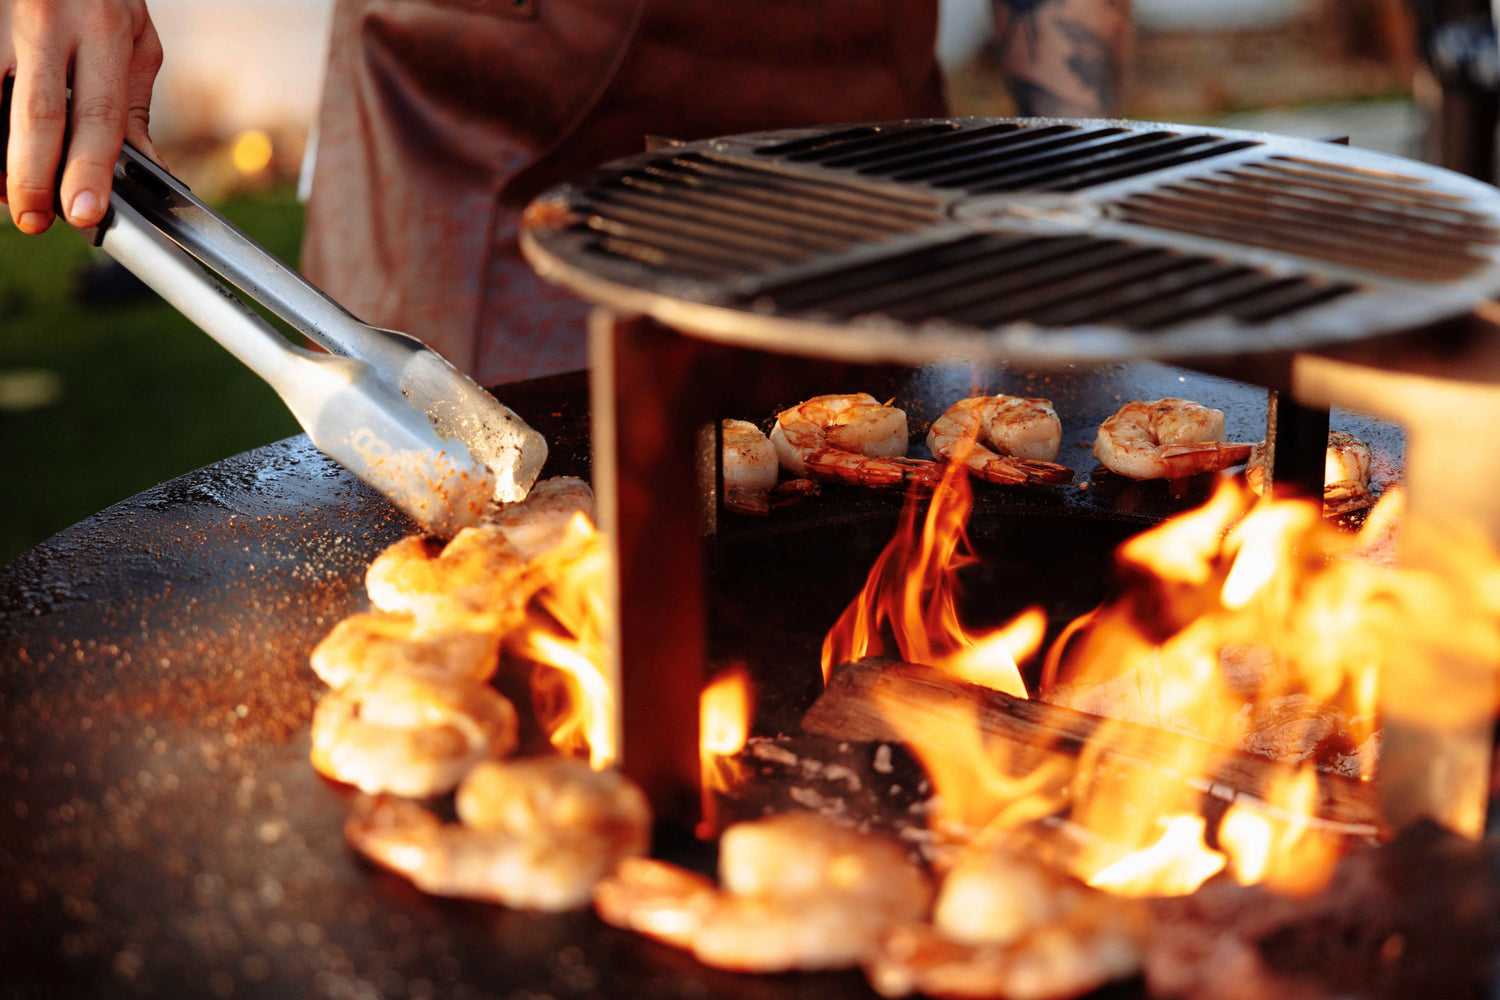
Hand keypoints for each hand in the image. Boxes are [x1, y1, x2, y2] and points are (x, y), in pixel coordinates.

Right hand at [1, 0, 162, 233]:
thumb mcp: (132, 33)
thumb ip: (132, 98)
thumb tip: (148, 167)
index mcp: (102, 28)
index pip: (99, 115)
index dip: (90, 170)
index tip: (84, 214)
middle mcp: (47, 21)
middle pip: (38, 115)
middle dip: (34, 178)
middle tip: (36, 220)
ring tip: (6, 195)